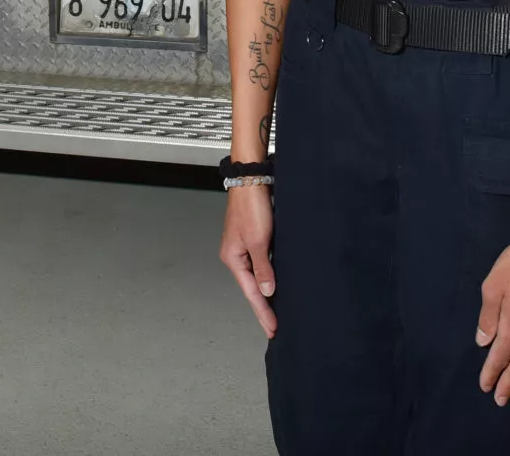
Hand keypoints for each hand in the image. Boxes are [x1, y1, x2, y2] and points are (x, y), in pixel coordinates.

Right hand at [219, 184, 276, 336]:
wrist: (252, 180)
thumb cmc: (252, 208)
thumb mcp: (259, 241)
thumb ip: (263, 268)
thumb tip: (266, 292)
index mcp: (233, 259)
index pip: (251, 292)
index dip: (264, 312)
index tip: (273, 329)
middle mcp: (236, 255)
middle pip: (251, 287)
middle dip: (263, 308)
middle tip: (274, 328)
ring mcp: (244, 247)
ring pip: (256, 276)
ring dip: (266, 294)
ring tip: (276, 313)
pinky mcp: (253, 239)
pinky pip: (260, 265)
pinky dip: (267, 277)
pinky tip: (274, 285)